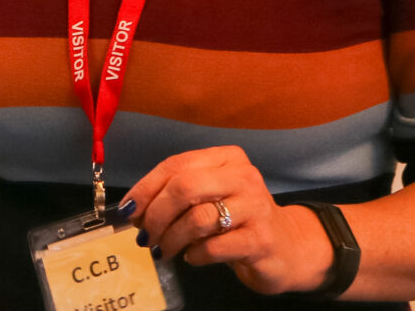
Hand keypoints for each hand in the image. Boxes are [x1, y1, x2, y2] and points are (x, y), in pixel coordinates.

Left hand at [125, 146, 333, 296]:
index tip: (128, 211)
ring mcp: (256, 207)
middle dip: (156, 214)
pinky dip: (195, 255)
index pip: (175, 165)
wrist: (287, 248)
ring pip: (197, 218)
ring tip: (164, 250)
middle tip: (145, 235)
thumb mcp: (209, 197)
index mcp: (226, 157)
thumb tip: (132, 210)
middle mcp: (244, 176)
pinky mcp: (261, 240)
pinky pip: (214, 247)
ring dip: (171, 238)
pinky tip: (192, 256)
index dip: (145, 189)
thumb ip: (175, 195)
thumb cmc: (238, 219)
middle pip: (184, 187)